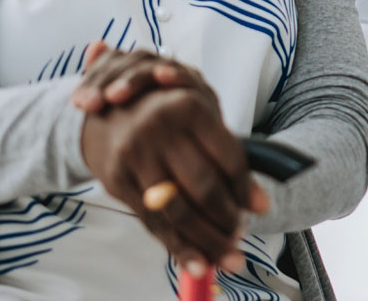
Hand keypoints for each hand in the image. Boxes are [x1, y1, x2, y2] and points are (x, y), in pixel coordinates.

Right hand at [73, 45, 268, 273]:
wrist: (107, 112)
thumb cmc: (166, 117)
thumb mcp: (201, 120)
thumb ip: (230, 156)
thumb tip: (261, 205)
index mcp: (190, 107)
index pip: (230, 159)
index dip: (245, 191)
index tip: (255, 211)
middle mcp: (160, 128)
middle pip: (205, 187)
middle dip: (227, 221)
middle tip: (239, 237)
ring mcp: (135, 155)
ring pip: (179, 210)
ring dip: (206, 241)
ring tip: (225, 255)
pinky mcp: (117, 179)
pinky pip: (153, 222)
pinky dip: (178, 247)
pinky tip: (196, 260)